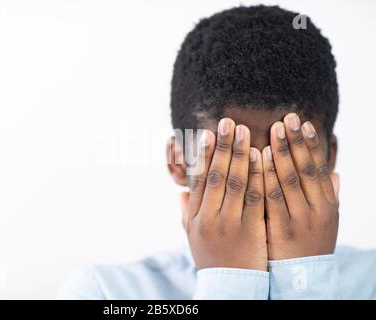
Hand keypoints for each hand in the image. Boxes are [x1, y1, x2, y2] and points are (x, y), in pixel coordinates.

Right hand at [181, 118, 267, 270]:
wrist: (231, 286)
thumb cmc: (212, 259)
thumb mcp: (193, 237)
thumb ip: (187, 213)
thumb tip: (182, 192)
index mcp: (195, 217)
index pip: (198, 180)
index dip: (202, 155)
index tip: (207, 134)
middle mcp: (209, 217)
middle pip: (216, 175)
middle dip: (222, 146)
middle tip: (227, 122)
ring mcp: (230, 223)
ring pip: (235, 182)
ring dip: (239, 154)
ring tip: (244, 131)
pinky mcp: (251, 228)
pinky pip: (255, 197)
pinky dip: (257, 174)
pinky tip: (261, 156)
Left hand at [263, 113, 339, 259]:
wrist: (302, 278)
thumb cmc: (310, 244)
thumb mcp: (326, 221)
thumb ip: (328, 196)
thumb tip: (333, 173)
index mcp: (327, 205)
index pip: (318, 169)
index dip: (310, 145)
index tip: (302, 123)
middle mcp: (316, 210)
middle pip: (304, 169)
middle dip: (296, 141)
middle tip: (287, 117)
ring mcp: (298, 219)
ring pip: (289, 180)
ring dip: (282, 152)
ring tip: (274, 129)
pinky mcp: (280, 229)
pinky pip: (271, 197)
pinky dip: (266, 175)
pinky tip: (261, 157)